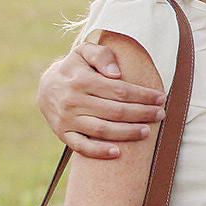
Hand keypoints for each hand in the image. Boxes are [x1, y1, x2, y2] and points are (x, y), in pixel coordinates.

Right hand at [37, 43, 165, 158]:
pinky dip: (99, 152)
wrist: (45, 85)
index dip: (143, 96)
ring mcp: (67, 120)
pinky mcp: (62, 134)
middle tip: (160, 114)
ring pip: (102, 130)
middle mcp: (73, 101)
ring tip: (147, 131)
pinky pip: (81, 147)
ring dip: (127, 132)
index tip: (160, 98)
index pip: (120, 91)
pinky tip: (117, 153)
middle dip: (142, 114)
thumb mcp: (85, 52)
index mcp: (82, 80)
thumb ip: (102, 56)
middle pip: (115, 111)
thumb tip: (117, 74)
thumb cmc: (75, 67)